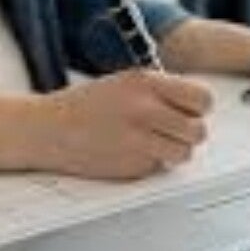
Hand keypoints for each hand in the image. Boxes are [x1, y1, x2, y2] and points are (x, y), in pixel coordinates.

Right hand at [33, 70, 212, 179]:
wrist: (47, 129)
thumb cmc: (84, 106)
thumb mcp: (125, 82)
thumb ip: (160, 92)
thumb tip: (196, 108)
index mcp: (146, 83)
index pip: (202, 99)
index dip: (198, 108)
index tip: (188, 111)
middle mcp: (145, 110)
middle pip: (198, 130)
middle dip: (188, 133)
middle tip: (171, 131)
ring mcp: (139, 140)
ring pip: (184, 153)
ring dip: (173, 152)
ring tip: (152, 144)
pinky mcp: (131, 166)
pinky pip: (159, 167)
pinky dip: (150, 163)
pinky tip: (128, 152)